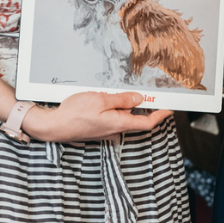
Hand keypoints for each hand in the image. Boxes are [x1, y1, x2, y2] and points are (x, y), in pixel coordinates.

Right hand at [23, 91, 171, 142]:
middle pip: (137, 120)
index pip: (147, 123)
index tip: (170, 109)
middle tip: (153, 94)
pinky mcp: (99, 128)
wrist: (53, 126)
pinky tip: (113, 98)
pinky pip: (114, 118)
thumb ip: (121, 100)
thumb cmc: (74, 113)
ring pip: (125, 118)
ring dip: (130, 107)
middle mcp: (115, 129)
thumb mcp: (100, 100)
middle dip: (147, 108)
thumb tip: (139, 99)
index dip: (160, 116)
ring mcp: (107, 130)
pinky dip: (119, 108)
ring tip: (129, 92)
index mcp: (119, 123)